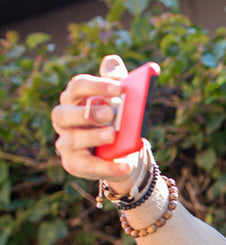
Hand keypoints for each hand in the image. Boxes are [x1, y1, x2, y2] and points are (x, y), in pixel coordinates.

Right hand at [51, 55, 142, 191]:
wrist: (124, 152)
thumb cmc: (117, 120)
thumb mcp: (120, 100)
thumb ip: (116, 80)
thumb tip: (112, 60)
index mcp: (74, 100)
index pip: (77, 87)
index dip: (97, 86)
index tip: (120, 88)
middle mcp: (64, 121)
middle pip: (62, 113)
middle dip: (85, 113)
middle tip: (110, 114)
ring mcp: (66, 143)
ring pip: (71, 140)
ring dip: (93, 137)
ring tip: (113, 135)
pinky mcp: (75, 164)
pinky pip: (87, 166)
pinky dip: (107, 166)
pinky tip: (126, 165)